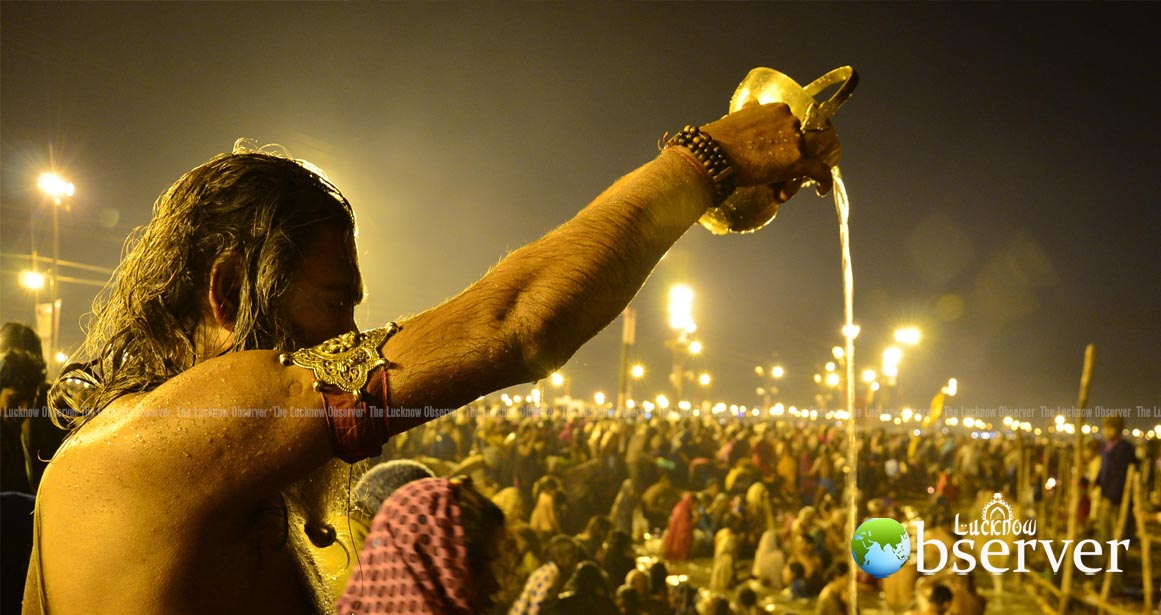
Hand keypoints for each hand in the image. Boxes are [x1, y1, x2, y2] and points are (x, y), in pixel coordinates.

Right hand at [701, 102, 839, 196]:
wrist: (713, 156)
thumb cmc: (720, 138)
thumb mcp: (738, 116)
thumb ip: (750, 110)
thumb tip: (751, 102)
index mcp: (778, 109)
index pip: (789, 128)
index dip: (782, 143)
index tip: (774, 154)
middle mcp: (791, 121)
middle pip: (798, 144)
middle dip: (787, 160)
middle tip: (771, 174)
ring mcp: (795, 141)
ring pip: (804, 160)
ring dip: (793, 175)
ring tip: (777, 189)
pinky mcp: (797, 162)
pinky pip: (819, 172)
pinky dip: (823, 181)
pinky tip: (821, 189)